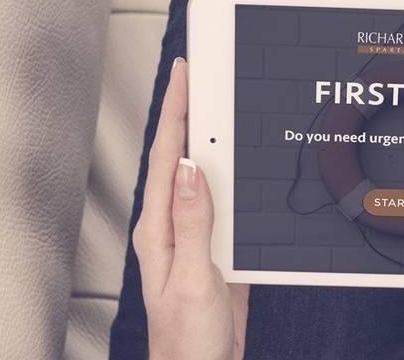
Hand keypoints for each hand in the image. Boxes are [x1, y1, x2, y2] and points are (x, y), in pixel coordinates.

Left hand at [133, 58, 248, 359]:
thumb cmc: (188, 342)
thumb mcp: (192, 279)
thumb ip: (193, 224)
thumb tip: (192, 169)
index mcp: (158, 230)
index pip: (167, 156)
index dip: (177, 110)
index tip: (187, 73)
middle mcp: (171, 228)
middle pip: (182, 156)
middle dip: (193, 111)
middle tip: (207, 71)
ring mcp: (194, 237)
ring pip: (205, 174)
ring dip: (215, 138)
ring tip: (228, 101)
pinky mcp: (215, 250)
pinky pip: (225, 200)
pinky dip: (235, 174)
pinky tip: (246, 162)